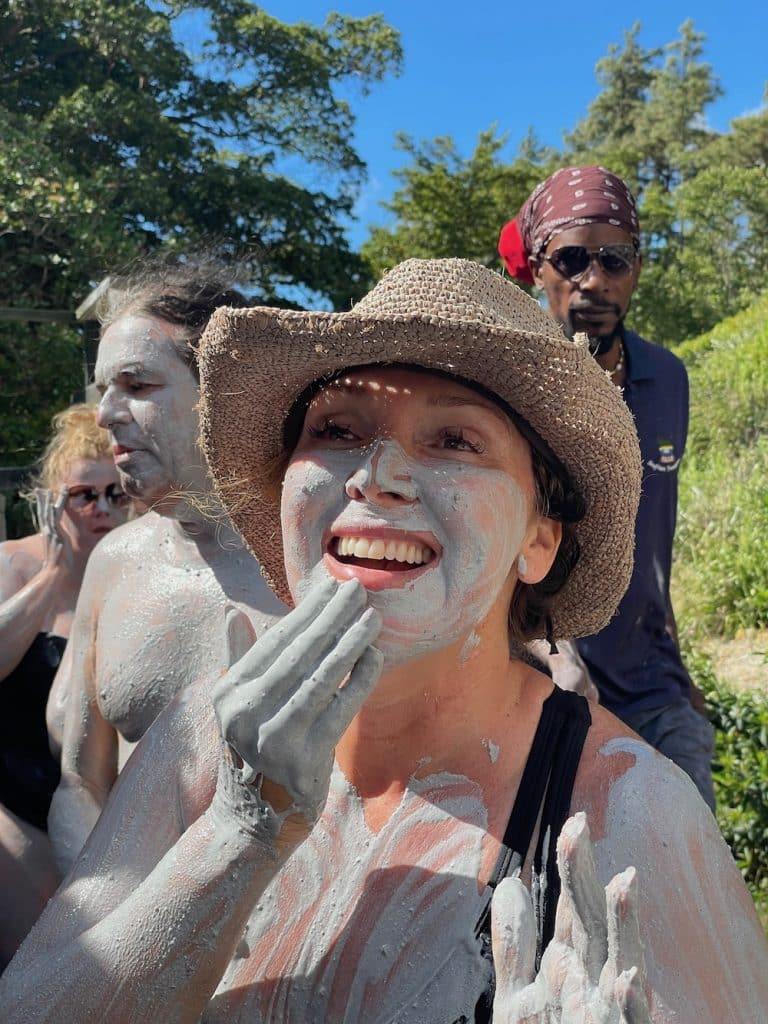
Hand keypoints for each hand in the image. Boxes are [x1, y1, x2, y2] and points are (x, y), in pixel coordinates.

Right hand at [35, 487, 72, 572]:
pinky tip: (52, 504)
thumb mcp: (60, 546)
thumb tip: (62, 538)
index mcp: (49, 532)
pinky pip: (53, 520)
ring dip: (49, 502)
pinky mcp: (54, 535)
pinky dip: (52, 511)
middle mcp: (47, 531)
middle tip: (39, 489)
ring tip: (48, 491)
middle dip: (43, 500)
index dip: (44, 505)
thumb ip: (60, 539)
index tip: (43, 496)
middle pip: (43, 512)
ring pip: (48, 513)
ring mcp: (50, 533)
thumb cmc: (60, 561)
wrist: (56, 571)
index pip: (45, 515)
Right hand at [212, 577, 382, 839]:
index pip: (275, 640)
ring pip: (321, 678)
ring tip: (373, 618)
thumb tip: (232, 612)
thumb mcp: (234, 705)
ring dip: (350, 643)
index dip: (307, 611)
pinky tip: (376, 658)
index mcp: (230, 692)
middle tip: (358, 589)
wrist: (255, 820)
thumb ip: (237, 658)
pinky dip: (360, 681)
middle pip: (299, 653)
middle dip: (332, 617)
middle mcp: (247, 713)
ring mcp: (275, 738)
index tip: (332, 587)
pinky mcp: (305, 759)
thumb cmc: (251, 750)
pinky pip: (340, 710)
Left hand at [491, 812, 650, 1022]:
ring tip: (623, 880)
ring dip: (623, 926)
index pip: (572, 909)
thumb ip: (515, 944)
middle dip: (588, 878)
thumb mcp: (519, 998)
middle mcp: (597, 983)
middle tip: (582, 826)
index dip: (573, 866)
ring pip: (621, 967)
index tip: (572, 822)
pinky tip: (627, 977)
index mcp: (573, 965)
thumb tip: (509, 883)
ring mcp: (612, 1015)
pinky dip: (629, 1003)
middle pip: (594, 923)